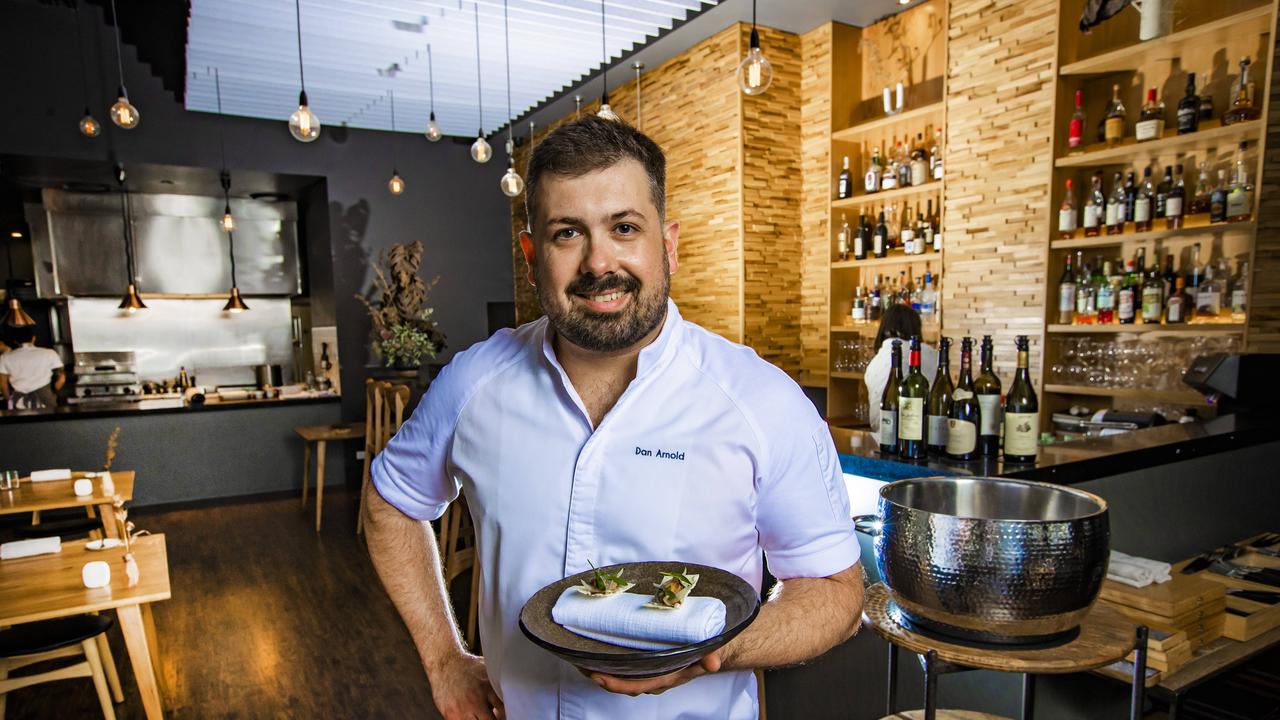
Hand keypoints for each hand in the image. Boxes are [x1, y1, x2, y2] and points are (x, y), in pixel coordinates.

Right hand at [428, 652, 504, 719]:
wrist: (445, 663)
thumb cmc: (470, 667)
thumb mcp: (489, 670)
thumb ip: (500, 683)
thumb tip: (515, 694)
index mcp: (487, 688)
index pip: (503, 710)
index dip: (508, 715)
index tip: (510, 714)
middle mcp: (474, 700)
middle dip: (495, 719)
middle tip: (496, 715)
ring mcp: (461, 709)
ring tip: (484, 715)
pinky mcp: (450, 714)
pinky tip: (474, 715)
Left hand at [587, 649, 722, 695]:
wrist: (713, 648)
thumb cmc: (710, 651)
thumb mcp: (712, 652)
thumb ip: (711, 657)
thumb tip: (712, 662)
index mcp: (665, 677)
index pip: (635, 686)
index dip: (615, 684)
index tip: (598, 675)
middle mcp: (653, 676)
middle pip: (620, 682)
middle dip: (599, 675)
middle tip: (579, 663)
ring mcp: (648, 669)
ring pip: (620, 673)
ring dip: (600, 667)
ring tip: (579, 655)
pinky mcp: (646, 659)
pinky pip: (623, 663)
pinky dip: (608, 657)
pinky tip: (596, 645)